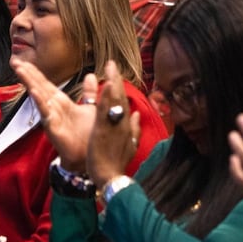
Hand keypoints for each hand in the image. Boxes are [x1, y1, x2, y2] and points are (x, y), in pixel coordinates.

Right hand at [12, 56, 96, 170]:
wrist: (88, 156)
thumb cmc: (87, 135)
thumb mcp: (90, 108)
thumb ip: (89, 92)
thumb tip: (91, 76)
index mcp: (60, 102)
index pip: (45, 83)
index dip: (34, 72)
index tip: (23, 60)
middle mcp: (53, 108)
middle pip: (38, 86)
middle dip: (27, 73)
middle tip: (14, 60)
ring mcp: (51, 117)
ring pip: (38, 96)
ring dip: (29, 82)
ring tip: (19, 69)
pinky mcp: (53, 127)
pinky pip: (45, 113)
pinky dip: (39, 101)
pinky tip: (33, 91)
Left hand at [85, 60, 141, 186]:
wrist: (111, 178)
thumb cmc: (117, 163)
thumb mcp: (130, 144)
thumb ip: (134, 128)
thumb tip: (137, 114)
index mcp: (126, 126)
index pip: (124, 102)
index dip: (120, 86)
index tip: (116, 72)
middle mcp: (122, 124)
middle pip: (120, 98)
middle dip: (117, 79)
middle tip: (112, 63)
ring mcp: (114, 127)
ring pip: (114, 102)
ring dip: (112, 83)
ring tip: (110, 68)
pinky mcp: (104, 132)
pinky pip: (105, 112)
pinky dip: (106, 99)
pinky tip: (105, 86)